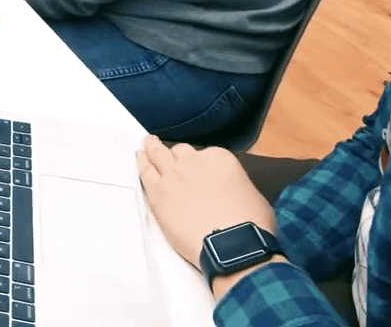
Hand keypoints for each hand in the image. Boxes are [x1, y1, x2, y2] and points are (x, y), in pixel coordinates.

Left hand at [136, 136, 275, 269]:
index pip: (205, 154)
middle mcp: (194, 162)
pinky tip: (140, 160)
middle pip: (179, 151)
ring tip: (147, 144)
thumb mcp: (251, 194)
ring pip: (158, 154)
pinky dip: (142, 164)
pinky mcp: (158, 194)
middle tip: (166, 150)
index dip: (200, 163)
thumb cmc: (250, 225)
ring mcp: (173, 176)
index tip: (198, 169)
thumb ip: (233, 183)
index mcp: (219, 159)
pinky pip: (145, 173)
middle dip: (174, 153)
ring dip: (151, 148)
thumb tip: (228, 190)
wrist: (232, 245)